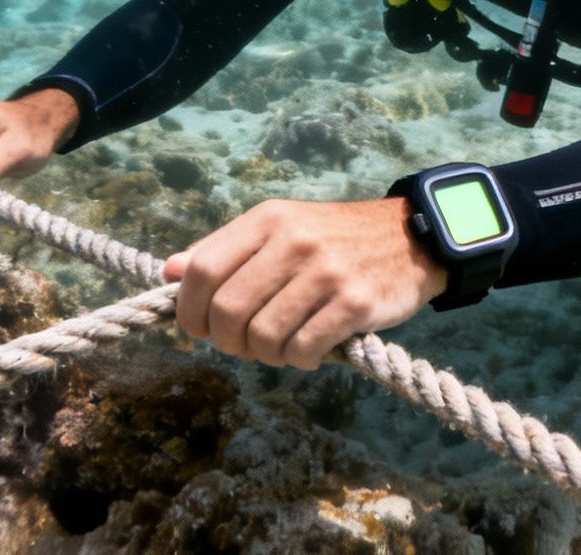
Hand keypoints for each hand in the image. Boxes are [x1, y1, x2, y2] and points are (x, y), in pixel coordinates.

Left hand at [165, 197, 449, 369]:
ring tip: (283, 343)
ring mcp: (325, 272)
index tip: (201, 328)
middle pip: (228, 312)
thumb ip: (223, 249)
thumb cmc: (334, 238)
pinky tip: (311, 348)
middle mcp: (293, 241)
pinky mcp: (355, 303)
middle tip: (246, 343)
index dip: (189, 311)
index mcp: (267, 220)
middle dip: (228, 341)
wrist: (411, 236)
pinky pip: (302, 350)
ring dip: (266, 354)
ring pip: (263, 338)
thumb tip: (168, 272)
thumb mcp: (278, 228)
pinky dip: (298, 360)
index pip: (201, 271)